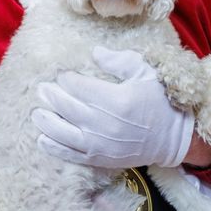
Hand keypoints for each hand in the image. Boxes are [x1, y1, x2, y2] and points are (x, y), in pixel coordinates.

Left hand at [31, 47, 194, 168]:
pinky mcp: (101, 159)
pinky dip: (55, 148)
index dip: (67, 79)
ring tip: (36, 113)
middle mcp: (106, 123)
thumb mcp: (146, 72)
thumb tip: (95, 52)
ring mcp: (102, 144)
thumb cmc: (160, 100)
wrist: (174, 138)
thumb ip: (119, 61)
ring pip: (65, 133)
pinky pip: (73, 154)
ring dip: (47, 122)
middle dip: (52, 97)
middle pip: (69, 108)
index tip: (61, 74)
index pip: (81, 87)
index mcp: (117, 100)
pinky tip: (42, 139)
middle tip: (41, 89)